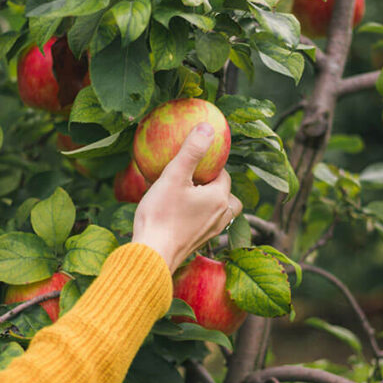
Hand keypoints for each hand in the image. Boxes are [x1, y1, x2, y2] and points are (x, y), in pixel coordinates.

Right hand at [132, 123, 241, 272]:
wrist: (153, 255)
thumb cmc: (162, 215)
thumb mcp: (174, 176)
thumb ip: (192, 151)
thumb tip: (208, 127)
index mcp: (219, 198)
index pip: (223, 174)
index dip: (210, 166)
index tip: (194, 162)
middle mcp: (221, 216)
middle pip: (228, 195)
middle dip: (217, 185)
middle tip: (196, 179)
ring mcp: (211, 232)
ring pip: (221, 212)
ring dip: (212, 202)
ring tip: (193, 196)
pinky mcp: (199, 243)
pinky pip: (208, 225)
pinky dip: (201, 217)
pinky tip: (182, 215)